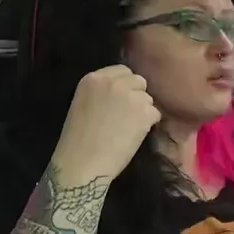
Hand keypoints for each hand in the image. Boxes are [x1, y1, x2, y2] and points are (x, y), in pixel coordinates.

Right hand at [50, 65, 160, 182]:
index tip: (121, 101)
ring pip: (147, 98)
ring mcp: (130, 96)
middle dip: (136, 95)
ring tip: (128, 128)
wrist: (82, 163)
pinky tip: (134, 135)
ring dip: (143, 111)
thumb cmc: (77, 140)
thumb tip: (124, 91)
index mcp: (93, 78)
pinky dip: (149, 125)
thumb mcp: (83, 104)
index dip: (125, 86)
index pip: (122, 70)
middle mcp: (113, 82)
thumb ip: (102, 92)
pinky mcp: (144, 112)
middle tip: (127, 115)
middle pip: (138, 81)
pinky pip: (155, 113)